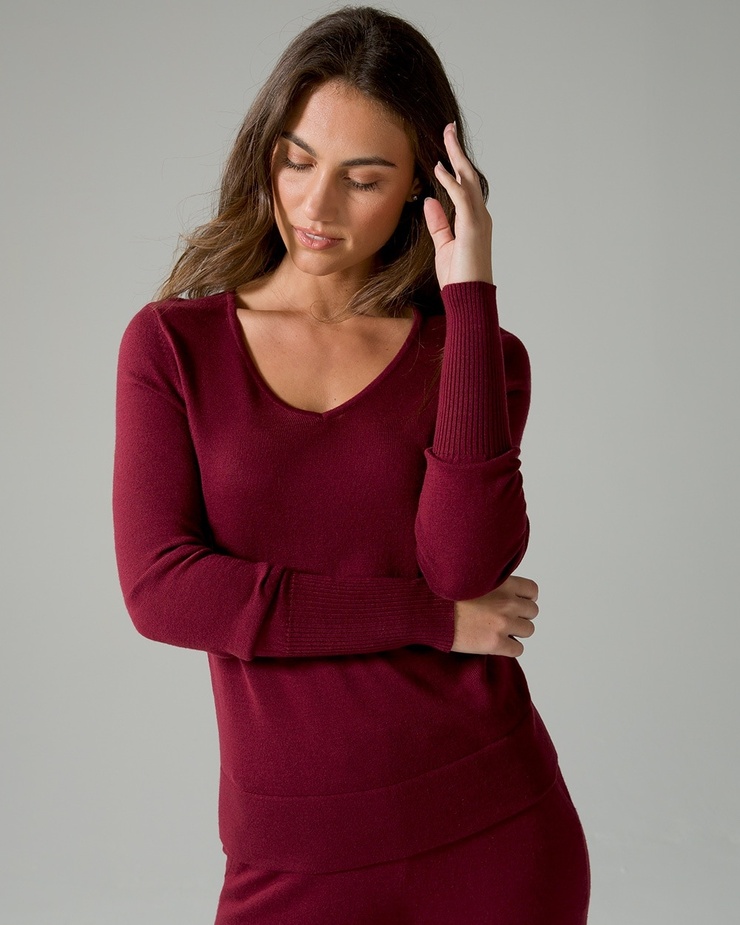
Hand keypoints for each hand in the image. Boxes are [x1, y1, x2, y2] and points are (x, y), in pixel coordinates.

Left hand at [423, 122, 493, 287]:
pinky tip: (439, 168)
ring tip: (446, 136)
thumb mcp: (444, 246)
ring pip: (468, 180)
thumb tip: (429, 200)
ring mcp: (478, 220)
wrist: (468, 298)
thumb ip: (438, 223)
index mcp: (473, 220)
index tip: (444, 149)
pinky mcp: (473, 228)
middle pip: (469, 176)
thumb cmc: (458, 278)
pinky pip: (462, 198)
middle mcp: (479, 216)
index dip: (455, 166)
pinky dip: (451, 182)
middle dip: (458, 152)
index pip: (464, 186)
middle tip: (448, 128)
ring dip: (456, 157)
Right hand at [451, 575, 537, 655]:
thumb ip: (492, 582)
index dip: (524, 598)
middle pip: (532, 611)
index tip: (515, 603)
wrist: (430, 611)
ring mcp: (503, 623)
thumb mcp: (473, 578)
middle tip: (504, 618)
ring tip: (499, 631)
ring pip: (528, 630)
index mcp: (503, 583)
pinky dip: (510, 648)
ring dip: (516, 631)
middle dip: (520, 615)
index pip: (532, 590)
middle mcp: (508, 602)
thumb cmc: (445, 594)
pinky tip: (496, 644)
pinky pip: (518, 650)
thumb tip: (502, 591)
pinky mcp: (496, 643)